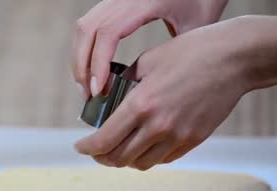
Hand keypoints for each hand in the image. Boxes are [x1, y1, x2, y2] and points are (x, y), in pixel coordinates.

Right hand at [72, 0, 227, 98]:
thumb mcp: (195, 27)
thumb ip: (173, 54)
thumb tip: (156, 86)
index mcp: (142, 1)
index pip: (107, 33)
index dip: (98, 64)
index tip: (98, 90)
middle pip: (86, 30)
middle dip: (82, 65)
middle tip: (89, 95)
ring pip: (84, 26)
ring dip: (81, 58)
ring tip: (88, 86)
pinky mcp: (114, 1)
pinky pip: (91, 24)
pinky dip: (87, 48)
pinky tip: (94, 69)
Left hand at [75, 17, 252, 169]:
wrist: (234, 60)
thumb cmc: (190, 53)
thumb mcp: (147, 62)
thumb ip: (124, 85)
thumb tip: (107, 101)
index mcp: (141, 104)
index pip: (103, 140)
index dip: (87, 148)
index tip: (80, 146)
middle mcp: (157, 126)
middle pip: (118, 159)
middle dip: (102, 157)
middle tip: (97, 151)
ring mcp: (177, 137)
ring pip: (140, 164)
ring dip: (125, 160)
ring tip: (120, 148)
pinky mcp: (193, 141)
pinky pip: (162, 159)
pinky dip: (147, 156)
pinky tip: (144, 145)